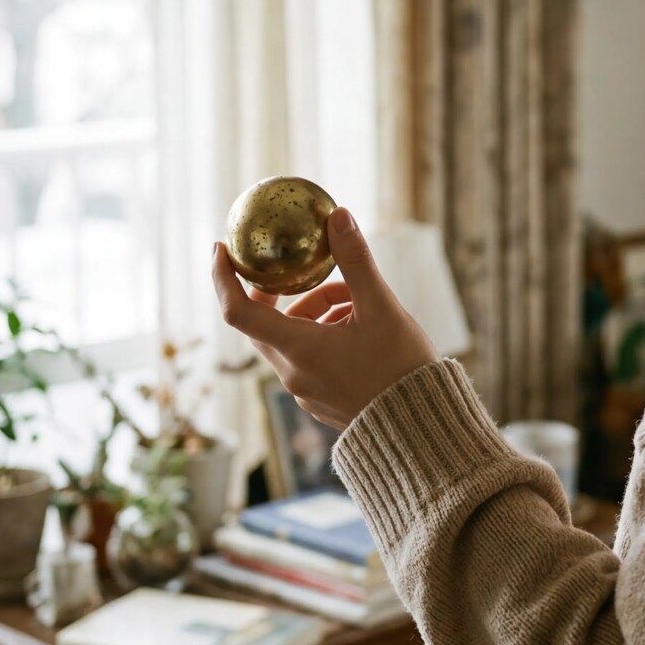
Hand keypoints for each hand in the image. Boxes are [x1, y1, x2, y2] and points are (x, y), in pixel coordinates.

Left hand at [211, 208, 439, 430]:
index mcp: (299, 350)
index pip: (238, 311)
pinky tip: (358, 324)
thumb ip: (356, 261)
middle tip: (290, 266)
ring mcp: (306, 391)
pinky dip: (322, 333)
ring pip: (290, 338)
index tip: (220, 249)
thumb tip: (338, 216)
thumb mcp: (382, 308)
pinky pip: (307, 358)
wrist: (423, 429)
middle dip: (276, 291)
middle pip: (263, 323)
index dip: (223, 277)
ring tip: (352, 296)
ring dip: (311, 311)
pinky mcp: (321, 399)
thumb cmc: (402, 369)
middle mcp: (293, 374)